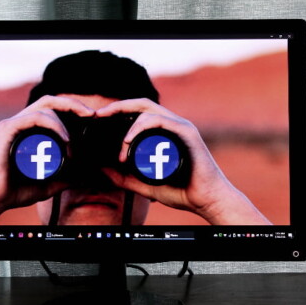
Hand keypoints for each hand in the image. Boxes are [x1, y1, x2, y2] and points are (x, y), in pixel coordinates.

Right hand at [0, 95, 94, 224]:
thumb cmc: (13, 191)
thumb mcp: (46, 184)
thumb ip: (62, 180)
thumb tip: (82, 178)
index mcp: (28, 130)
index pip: (52, 109)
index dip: (72, 109)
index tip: (91, 118)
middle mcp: (20, 123)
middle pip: (49, 101)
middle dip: (73, 104)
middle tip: (91, 115)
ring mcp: (12, 124)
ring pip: (44, 108)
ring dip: (64, 123)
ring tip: (72, 144)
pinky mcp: (6, 129)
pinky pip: (33, 117)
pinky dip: (53, 124)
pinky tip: (65, 138)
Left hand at [96, 98, 271, 224]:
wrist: (206, 200)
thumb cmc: (182, 191)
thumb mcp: (144, 185)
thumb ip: (124, 178)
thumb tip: (103, 170)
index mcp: (164, 132)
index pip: (139, 112)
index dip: (119, 110)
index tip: (99, 118)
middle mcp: (173, 125)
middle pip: (142, 104)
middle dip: (118, 106)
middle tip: (99, 114)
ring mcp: (180, 127)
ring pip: (148, 111)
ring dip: (128, 127)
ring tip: (120, 148)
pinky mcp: (186, 133)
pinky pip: (160, 121)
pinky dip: (140, 127)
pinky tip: (129, 141)